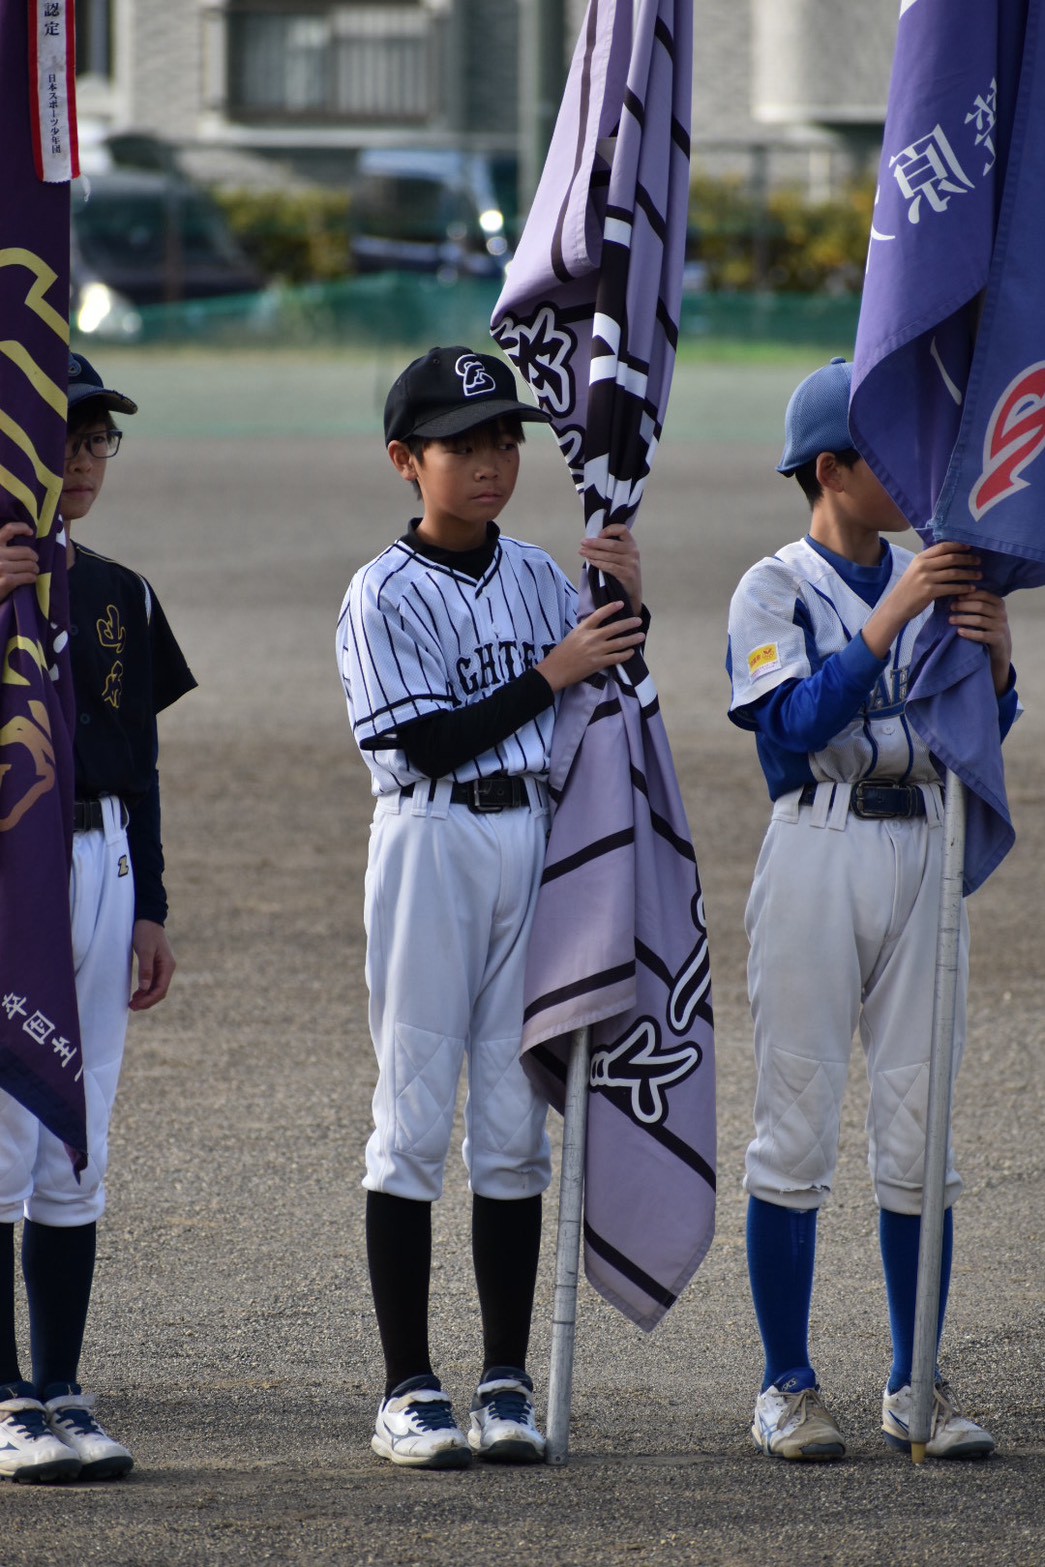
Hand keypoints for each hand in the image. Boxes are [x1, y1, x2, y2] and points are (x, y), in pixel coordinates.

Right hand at [0, 522, 38, 602]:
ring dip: (34, 569)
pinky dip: (32, 578)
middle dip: (34, 557)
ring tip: (33, 571)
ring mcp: (1, 567)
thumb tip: (25, 538)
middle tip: (34, 561)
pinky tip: (31, 578)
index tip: (30, 532)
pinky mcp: (6, 580)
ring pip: (29, 565)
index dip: (22, 527)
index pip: (9, 529)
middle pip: (26, 551)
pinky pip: (28, 576)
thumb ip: (4, 548)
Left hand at [130, 919, 175, 1010]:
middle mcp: (168, 968)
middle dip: (147, 1001)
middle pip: (160, 991)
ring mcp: (163, 967)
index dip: (148, 1000)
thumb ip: (146, 969)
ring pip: (157, 988)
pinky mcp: (157, 965)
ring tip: (132, 1002)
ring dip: (146, 997)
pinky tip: (137, 993)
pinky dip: (146, 990)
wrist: (147, 918)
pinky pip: (153, 982)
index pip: (160, 989)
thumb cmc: (145, 932)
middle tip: (131, 1006)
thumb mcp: (144, 950)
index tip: (135, 1005)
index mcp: (168, 965)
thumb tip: (145, 988)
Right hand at [536, 600, 645, 691]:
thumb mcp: (572, 636)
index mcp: (583, 629)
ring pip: (619, 643)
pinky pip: (616, 657)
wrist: (555, 670)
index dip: (611, 608)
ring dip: (632, 639)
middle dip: (629, 624)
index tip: (621, 604)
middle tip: (638, 621)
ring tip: (641, 636)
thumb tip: (598, 626)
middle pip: (615, 628)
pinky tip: (631, 652)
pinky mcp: (598, 663)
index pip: (599, 614)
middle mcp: (591, 637)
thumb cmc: (561, 653)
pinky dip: (625, 654)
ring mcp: (596, 650)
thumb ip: (586, 630)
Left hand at [579, 524, 642, 611]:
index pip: (622, 529)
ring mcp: (631, 563)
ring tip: (582, 552)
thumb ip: (613, 548)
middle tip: (582, 543)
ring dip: (593, 553)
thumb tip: (591, 541)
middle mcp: (633, 552)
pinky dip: (598, 563)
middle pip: (611, 544)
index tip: (599, 534)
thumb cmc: (623, 572)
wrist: (632, 592)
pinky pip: (609, 567)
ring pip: (608, 555)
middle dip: (595, 543)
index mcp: (631, 544)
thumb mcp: (622, 556)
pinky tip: (590, 561)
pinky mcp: (627, 574)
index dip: (609, 530)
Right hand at [863, 542, 980, 657]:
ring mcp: (926, 579)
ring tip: (979, 575)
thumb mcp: (915, 571)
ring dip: (969, 573)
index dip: (958, 546)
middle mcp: (923, 566)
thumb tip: (951, 556)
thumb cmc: (908, 589)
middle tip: (979, 561)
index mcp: (920, 558)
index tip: (970, 547)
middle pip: (951, 558)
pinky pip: (952, 587)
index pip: (943, 547)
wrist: (896, 606)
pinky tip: (971, 589)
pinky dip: (964, 588)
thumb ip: (930, 563)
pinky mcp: (929, 592)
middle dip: (968, 559)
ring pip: (954, 573)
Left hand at [950, 588, 1012, 694]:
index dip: (969, 595)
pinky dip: (969, 633)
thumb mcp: (987, 614)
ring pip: (980, 620)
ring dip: (963, 619)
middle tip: (951, 607)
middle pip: (980, 606)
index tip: (956, 596)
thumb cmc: (989, 628)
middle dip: (964, 606)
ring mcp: (1000, 627)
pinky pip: (982, 635)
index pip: (984, 595)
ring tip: (951, 620)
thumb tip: (957, 593)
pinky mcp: (997, 639)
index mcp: (999, 604)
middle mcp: (1002, 614)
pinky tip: (959, 632)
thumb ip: (978, 604)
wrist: (1001, 649)